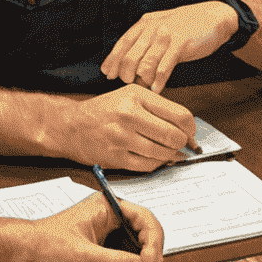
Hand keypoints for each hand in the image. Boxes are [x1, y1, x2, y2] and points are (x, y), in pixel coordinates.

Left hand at [26, 192, 163, 261]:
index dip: (154, 242)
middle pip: (146, 234)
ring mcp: (110, 234)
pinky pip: (126, 260)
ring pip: (138, 249)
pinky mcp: (106, 249)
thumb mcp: (84, 255)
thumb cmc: (47, 245)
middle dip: (150, 256)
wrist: (26, 254)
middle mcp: (113, 218)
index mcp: (109, 207)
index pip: (145, 219)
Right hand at [57, 84, 197, 170]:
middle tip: (180, 145)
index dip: (191, 129)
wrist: (70, 126)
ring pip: (163, 153)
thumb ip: (158, 108)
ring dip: (170, 155)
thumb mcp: (130, 96)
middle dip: (182, 144)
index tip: (191, 134)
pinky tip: (154, 158)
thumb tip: (188, 129)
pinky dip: (156, 163)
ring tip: (167, 151)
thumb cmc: (104, 111)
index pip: (180, 115)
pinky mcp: (115, 156)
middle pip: (174, 136)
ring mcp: (121, 137)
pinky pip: (148, 165)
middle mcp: (129, 115)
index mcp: (137, 96)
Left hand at [101, 1, 240, 92]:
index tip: (107, 74)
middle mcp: (152, 29)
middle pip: (129, 56)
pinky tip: (157, 89)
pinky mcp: (180, 45)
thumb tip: (133, 62)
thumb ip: (146, 41)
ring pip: (145, 63)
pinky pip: (164, 67)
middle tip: (129, 84)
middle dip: (126, 74)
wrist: (213, 16)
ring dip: (142, 79)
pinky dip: (158, 81)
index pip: (122, 44)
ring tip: (144, 87)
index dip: (112, 60)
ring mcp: (165, 36)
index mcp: (144, 24)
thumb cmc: (187, 25)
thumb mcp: (161, 26)